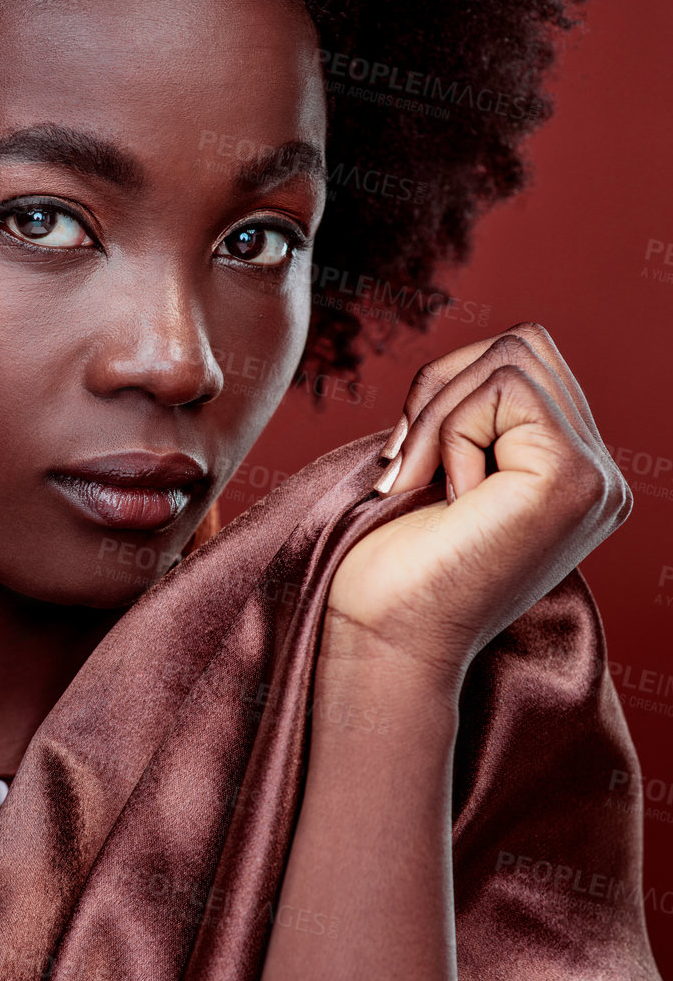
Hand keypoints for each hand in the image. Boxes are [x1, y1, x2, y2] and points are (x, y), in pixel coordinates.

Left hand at [326, 323, 629, 677]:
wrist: (381, 636)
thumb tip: (472, 358)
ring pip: (512, 356)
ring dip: (441, 414)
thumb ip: (475, 413)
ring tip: (425, 485)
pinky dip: (452, 432)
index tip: (408, 461)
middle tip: (407, 467)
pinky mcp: (574, 479)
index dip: (448, 387)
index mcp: (569, 473)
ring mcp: (596, 478)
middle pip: (524, 344)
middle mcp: (599, 476)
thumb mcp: (439, 465)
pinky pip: (504, 386)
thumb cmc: (390, 562)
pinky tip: (451, 498)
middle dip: (442, 388)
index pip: (524, 361)